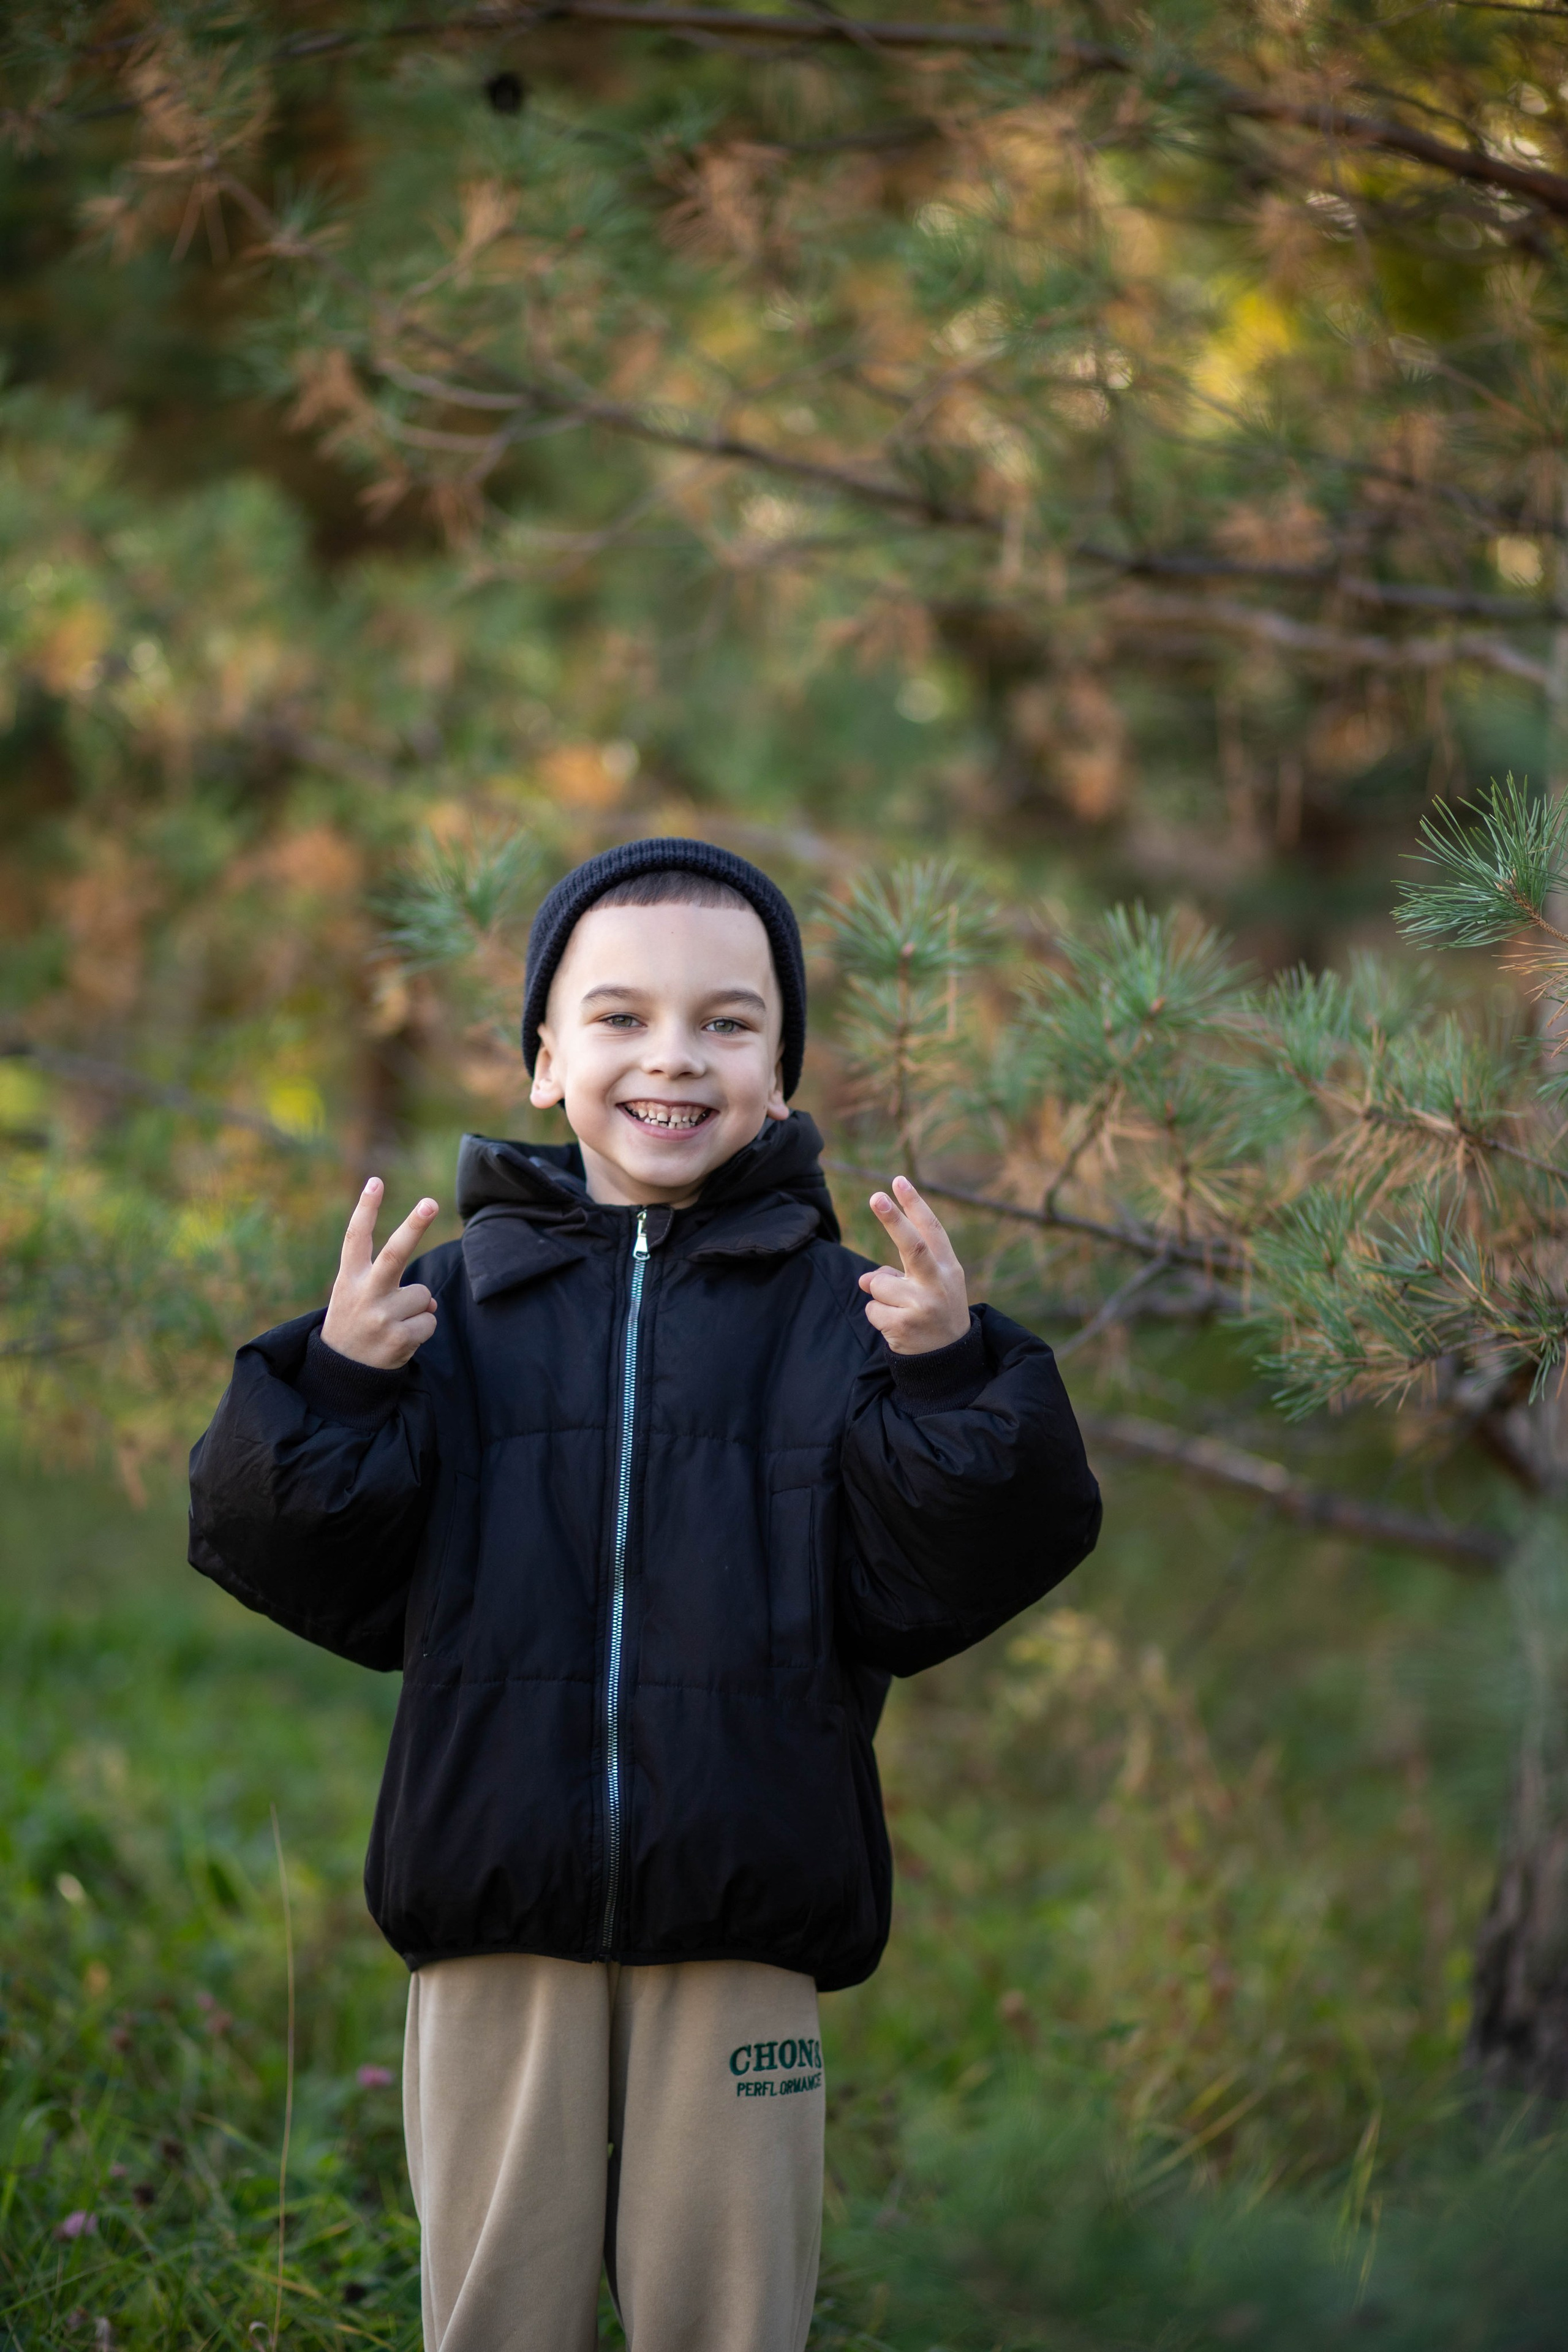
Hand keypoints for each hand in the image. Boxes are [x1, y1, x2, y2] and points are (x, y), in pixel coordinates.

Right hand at [321, 1178, 440, 1368]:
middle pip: (394, 1254)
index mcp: (349, 1279)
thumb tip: (429, 1299)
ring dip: (417, 1308)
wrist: (341, 1374)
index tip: (375, 1181)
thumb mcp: (356, 1297)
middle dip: (414, 1226)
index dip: (366, 1209)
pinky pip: (430, 1320)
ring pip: (423, 1294)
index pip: (355, 1238)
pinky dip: (422, 1329)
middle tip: (431, 1202)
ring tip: (393, 1325)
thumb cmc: (355, 1324)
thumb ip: (388, 1286)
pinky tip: (401, 1340)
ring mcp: (381, 1317)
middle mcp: (364, 1294)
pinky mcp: (399, 1339)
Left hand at [859, 1175, 969, 1355]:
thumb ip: (900, 1273)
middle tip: (875, 1197)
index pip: (932, 1230)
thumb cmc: (935, 1311)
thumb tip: (866, 1280)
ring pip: (880, 1284)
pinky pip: (872, 1309)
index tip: (898, 1181)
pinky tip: (897, 1327)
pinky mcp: (904, 1326)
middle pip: (913, 1247)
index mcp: (949, 1267)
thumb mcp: (929, 1287)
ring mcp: (923, 1306)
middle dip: (893, 1220)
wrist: (949, 1360)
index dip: (915, 1204)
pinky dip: (877, 1316)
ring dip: (880, 1295)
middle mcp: (939, 1284)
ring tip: (901, 1311)